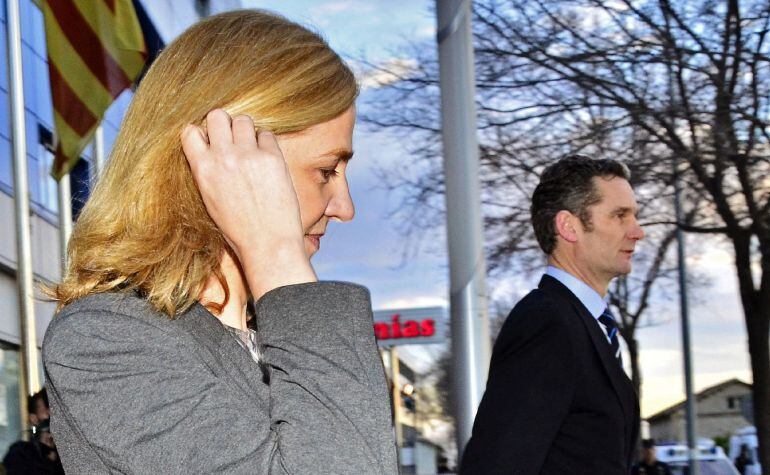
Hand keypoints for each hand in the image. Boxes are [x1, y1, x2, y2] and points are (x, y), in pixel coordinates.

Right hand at [181, 109, 315, 298]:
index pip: (190, 131)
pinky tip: (267, 160)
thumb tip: (212, 148)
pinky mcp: (273, 157)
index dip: (201, 133)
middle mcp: (223, 157)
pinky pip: (267, 134)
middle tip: (234, 141)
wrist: (267, 243)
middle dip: (224, 124)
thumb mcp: (210, 199)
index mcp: (202, 169)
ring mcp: (249, 155)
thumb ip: (208, 170)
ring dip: (247, 131)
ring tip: (252, 149)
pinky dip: (267, 143)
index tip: (211, 143)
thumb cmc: (238, 228)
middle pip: (217, 115)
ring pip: (243, 120)